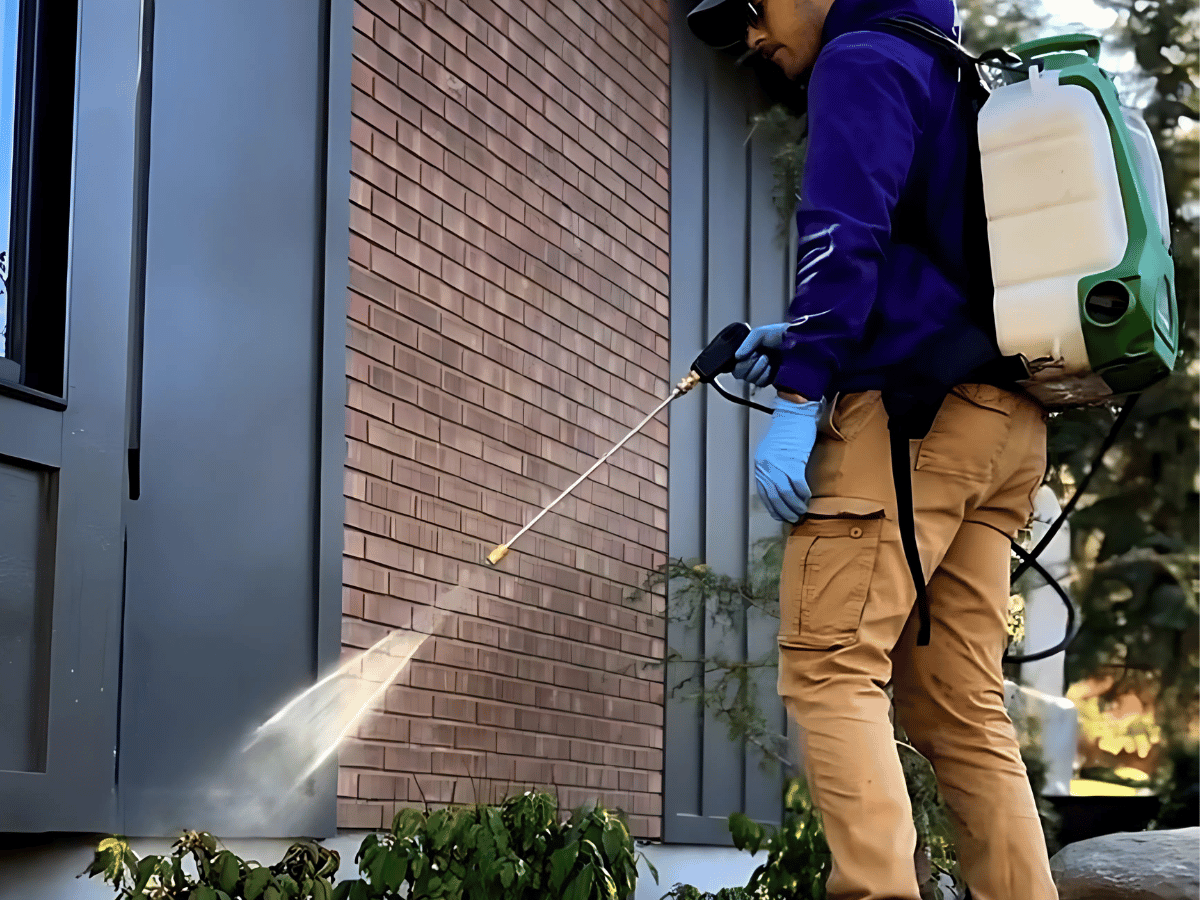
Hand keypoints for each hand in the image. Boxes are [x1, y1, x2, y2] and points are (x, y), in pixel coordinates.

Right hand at [732, 322, 788, 386]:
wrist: (796, 342)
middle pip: (739, 374)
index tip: (751, 353)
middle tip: (761, 355)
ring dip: (759, 368)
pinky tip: (772, 366)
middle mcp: (751, 362)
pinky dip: (766, 375)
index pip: (733, 364)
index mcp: (746, 351)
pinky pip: (760, 383)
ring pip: (749, 379)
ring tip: (768, 358)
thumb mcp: (760, 333)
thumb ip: (746, 344)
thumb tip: (737, 356)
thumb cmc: (779, 334)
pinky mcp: (768, 379)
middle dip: (749, 364)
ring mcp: (759, 371)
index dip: (740, 362)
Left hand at [754, 396, 822, 521]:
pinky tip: (807, 499)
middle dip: (784, 511)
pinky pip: (798, 485)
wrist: (794, 414)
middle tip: (792, 517)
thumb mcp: (774, 452)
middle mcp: (766, 466)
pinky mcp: (793, 462)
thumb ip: (774, 468)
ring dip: (794, 506)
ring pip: (785, 494)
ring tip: (801, 511)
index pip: (764, 493)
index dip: (773, 507)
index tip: (780, 515)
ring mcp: (779, 465)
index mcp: (760, 464)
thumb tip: (780, 487)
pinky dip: (802, 495)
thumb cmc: (787, 430)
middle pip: (774, 497)